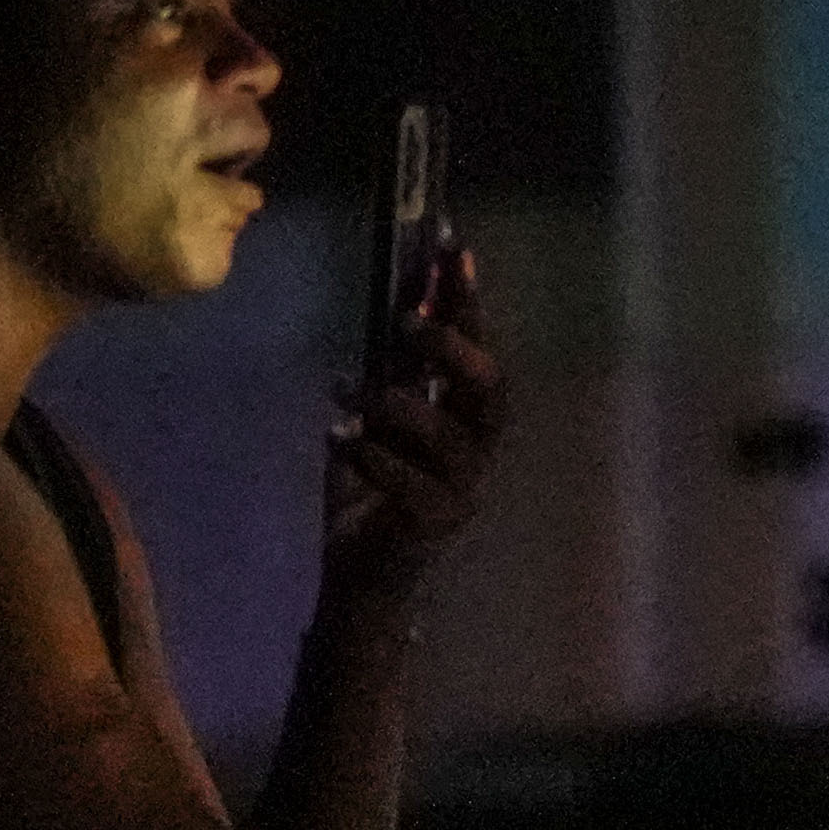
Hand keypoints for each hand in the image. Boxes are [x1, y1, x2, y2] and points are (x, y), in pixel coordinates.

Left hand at [321, 238, 507, 609]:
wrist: (361, 577)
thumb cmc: (372, 493)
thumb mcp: (379, 420)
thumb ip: (398, 369)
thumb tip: (409, 301)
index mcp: (467, 422)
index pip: (480, 351)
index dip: (469, 304)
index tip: (454, 251)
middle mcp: (477, 452)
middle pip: (489, 391)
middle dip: (451, 348)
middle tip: (405, 321)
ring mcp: (462, 491)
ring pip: (448, 435)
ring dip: (396, 405)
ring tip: (349, 394)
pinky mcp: (434, 524)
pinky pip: (409, 482)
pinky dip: (371, 455)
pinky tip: (339, 440)